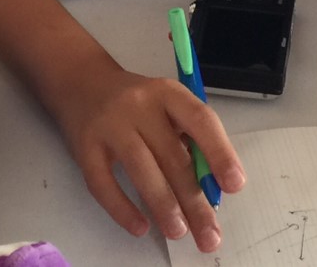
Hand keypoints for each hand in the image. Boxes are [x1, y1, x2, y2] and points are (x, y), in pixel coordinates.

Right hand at [47, 60, 244, 253]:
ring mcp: (110, 125)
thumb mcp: (166, 107)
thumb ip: (187, 140)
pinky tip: (140, 227)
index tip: (234, 186)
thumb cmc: (136, 103)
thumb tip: (210, 189)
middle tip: (209, 235)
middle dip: (194, 200)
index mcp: (168, 93)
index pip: (200, 120)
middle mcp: (139, 105)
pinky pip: (103, 182)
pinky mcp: (84, 147)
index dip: (219, 153)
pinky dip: (122, 209)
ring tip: (178, 232)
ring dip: (163, 204)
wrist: (82, 82)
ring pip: (141, 168)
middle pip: (172, 154)